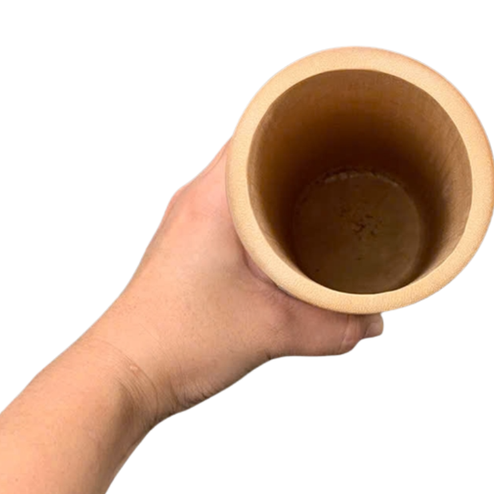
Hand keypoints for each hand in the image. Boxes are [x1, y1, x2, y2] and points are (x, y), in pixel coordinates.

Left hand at [89, 142, 384, 427]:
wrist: (122, 374)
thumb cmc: (175, 340)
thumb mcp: (270, 331)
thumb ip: (331, 325)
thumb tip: (370, 320)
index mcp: (214, 199)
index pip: (256, 130)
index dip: (298, 119)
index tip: (334, 120)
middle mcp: (196, 200)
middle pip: (253, 154)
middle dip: (299, 157)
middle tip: (344, 165)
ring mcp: (188, 223)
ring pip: (242, 186)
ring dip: (279, 191)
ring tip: (324, 201)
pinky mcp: (186, 247)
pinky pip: (232, 213)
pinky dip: (262, 218)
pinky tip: (289, 242)